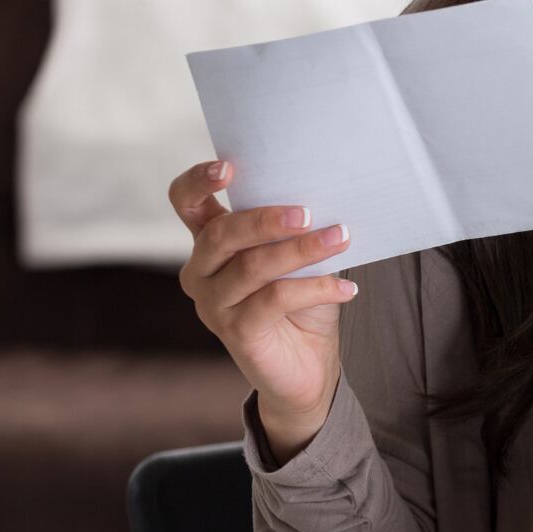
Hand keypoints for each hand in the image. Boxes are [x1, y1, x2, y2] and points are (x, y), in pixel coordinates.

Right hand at [170, 158, 355, 451]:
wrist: (308, 363)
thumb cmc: (302, 298)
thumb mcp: (297, 256)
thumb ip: (294, 228)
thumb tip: (326, 194)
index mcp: (211, 242)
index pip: (186, 202)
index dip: (198, 181)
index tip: (228, 168)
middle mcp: (202, 271)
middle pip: (222, 233)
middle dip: (266, 219)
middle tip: (309, 212)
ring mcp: (214, 304)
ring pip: (252, 266)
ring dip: (302, 250)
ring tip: (341, 238)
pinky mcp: (235, 332)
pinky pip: (274, 300)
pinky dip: (316, 289)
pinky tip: (346, 288)